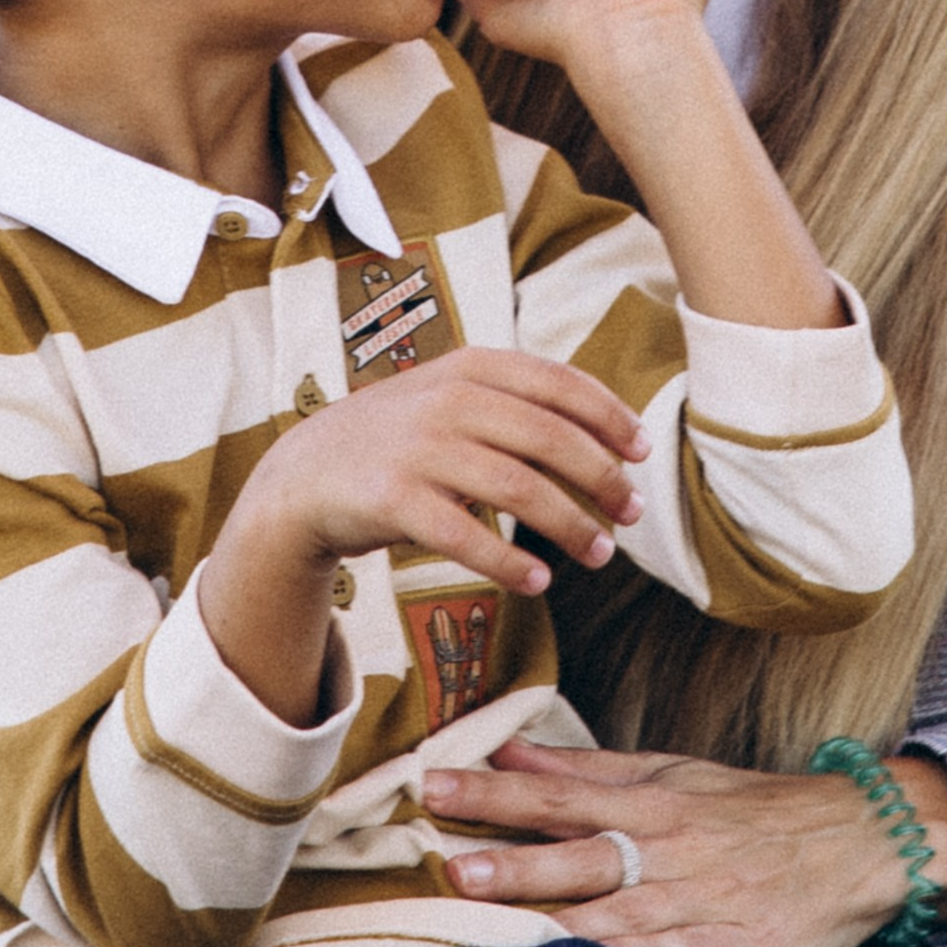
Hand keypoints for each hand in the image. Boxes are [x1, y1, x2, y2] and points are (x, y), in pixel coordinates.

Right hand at [245, 348, 651, 596]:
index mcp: (469, 366)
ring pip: (519, 489)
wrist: (303, 475)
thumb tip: (606, 436)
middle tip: (633, 513)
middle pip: (549, 438)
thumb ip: (515, 405)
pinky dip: (510, 562)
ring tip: (601, 553)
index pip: (558, 382)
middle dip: (603, 478)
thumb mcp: (450, 397)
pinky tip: (538, 580)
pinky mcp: (394, 500)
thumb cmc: (400, 440)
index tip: (642, 452)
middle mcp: (447, 400)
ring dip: (571, 525)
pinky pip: (467, 537)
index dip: (609, 416)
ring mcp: (419, 449)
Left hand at [420, 739, 927, 946]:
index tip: (433, 782)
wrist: (859, 845)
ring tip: (491, 940)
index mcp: (651, 804)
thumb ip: (590, 768)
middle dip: (515, 866)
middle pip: (579, 858)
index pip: (559, 792)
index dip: (495, 790)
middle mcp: (666, 854)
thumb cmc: (754, 810)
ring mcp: (697, 908)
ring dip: (552, 930)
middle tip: (451, 867)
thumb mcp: (675, 775)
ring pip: (613, 923)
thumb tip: (511, 747)